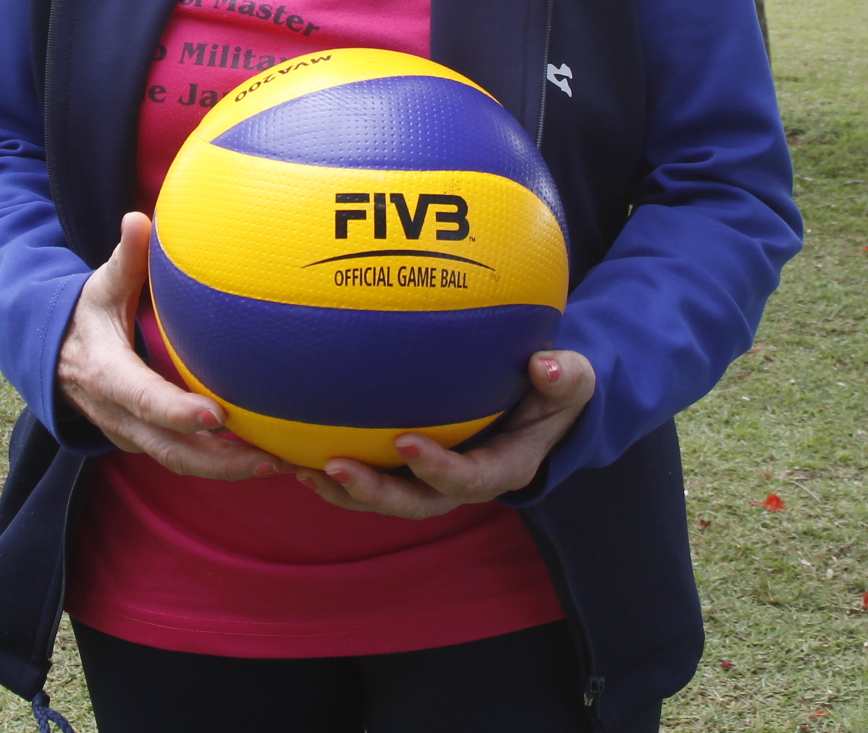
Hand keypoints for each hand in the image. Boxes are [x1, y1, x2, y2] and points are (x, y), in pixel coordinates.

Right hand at [57, 212, 278, 479]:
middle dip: (219, 461)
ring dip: (227, 470)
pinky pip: (182, 459)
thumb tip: (138, 219)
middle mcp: (117, 415)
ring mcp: (130, 434)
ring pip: (179, 462)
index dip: (178, 412)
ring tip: (278, 463)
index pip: (143, 400)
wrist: (54, 358)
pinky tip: (262, 456)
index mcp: (106, 375)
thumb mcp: (100, 288)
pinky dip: (219, 465)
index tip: (218, 416)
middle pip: (170, 450)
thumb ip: (124, 259)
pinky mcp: (145, 442)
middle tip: (269, 458)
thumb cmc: (88, 316)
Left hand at [294, 350, 594, 519]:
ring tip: (298, 470)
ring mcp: (431, 475)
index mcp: (504, 467)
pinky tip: (294, 446)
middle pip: (414, 502)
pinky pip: (370, 467)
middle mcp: (462, 480)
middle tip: (333, 467)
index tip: (406, 441)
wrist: (542, 403)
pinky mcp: (407, 462)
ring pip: (384, 494)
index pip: (470, 478)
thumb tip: (545, 365)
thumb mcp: (573, 381)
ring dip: (341, 488)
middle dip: (372, 492)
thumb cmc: (556, 389)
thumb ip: (565, 377)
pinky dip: (332, 463)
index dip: (437, 468)